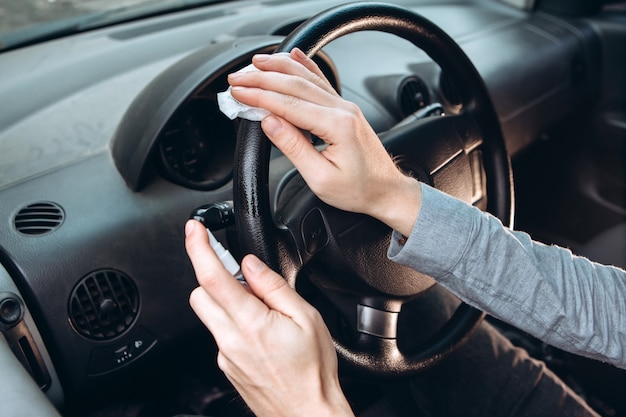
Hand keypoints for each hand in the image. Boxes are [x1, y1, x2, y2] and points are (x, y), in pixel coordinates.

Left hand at [185, 220, 353, 416]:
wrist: (307, 414)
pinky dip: (234, 324)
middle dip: (215, 277)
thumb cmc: (313, 372)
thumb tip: (252, 265)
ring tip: (261, 309)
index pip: (213, 276)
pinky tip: (262, 333)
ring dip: (226, 301)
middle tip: (242, 277)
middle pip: (200, 294)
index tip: (194, 229)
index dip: (199, 247)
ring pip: (209, 314)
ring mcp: (225, 355)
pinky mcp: (226, 366)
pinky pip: (220, 334)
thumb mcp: (306, 318)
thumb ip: (274, 287)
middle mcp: (230, 340)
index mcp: (251, 323)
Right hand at [228, 48, 421, 236]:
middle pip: (295, 85)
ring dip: (279, 68)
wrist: (387, 192)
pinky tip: (294, 56)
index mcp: (337, 126)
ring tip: (256, 62)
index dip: (259, 96)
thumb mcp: (320, 178)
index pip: (288, 104)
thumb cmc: (358, 190)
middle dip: (262, 78)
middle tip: (236, 77)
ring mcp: (345, 107)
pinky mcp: (345, 110)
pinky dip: (305, 66)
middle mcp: (342, 110)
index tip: (238, 92)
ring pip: (308, 78)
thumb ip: (294, 147)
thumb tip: (269, 122)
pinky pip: (322, 81)